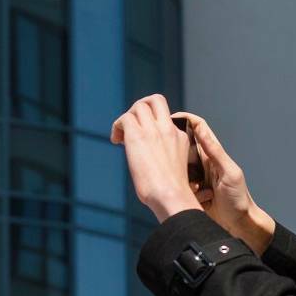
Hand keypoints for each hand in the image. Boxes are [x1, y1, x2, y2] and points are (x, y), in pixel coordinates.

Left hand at [110, 94, 203, 221]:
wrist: (171, 195)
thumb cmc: (170, 192)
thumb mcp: (174, 168)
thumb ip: (165, 156)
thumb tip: (147, 162)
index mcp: (180, 137)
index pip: (164, 118)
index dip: (150, 123)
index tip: (143, 138)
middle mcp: (168, 129)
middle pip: (156, 100)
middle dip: (140, 106)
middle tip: (130, 124)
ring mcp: (154, 130)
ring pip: (139, 106)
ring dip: (126, 118)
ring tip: (121, 136)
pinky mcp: (138, 136)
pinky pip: (125, 118)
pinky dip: (117, 126)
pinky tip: (115, 141)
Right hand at [171, 111, 275, 254]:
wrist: (238, 225)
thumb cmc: (238, 199)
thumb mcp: (229, 173)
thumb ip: (215, 151)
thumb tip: (200, 129)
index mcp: (212, 154)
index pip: (197, 129)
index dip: (184, 119)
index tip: (169, 117)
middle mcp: (202, 163)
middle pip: (182, 144)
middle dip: (171, 142)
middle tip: (157, 140)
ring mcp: (194, 177)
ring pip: (176, 164)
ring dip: (172, 167)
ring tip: (169, 169)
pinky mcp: (189, 191)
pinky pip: (176, 183)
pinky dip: (175, 185)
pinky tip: (176, 189)